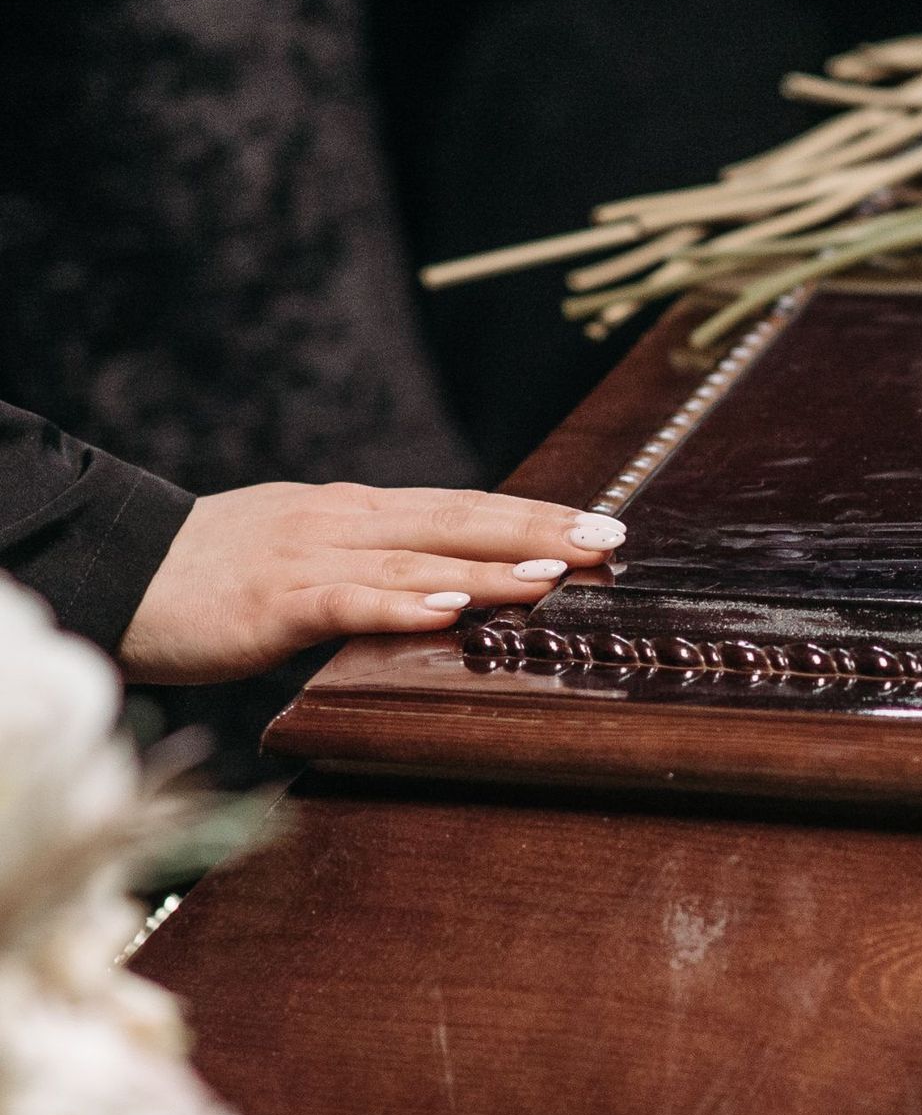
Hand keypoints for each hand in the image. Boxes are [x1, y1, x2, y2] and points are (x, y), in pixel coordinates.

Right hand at [117, 482, 627, 683]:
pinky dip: (400, 603)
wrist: (117, 570)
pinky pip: (345, 601)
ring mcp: (308, 558)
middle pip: (459, 520)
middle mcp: (344, 523)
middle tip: (611, 538)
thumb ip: (371, 565)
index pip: (464, 506)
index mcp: (357, 513)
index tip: (603, 520)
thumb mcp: (305, 557)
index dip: (535, 512)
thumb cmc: (212, 575)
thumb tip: (443, 582)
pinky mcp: (272, 601)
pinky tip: (448, 608)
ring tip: (555, 575)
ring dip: (490, 566)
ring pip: (416, 558)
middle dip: (540, 529)